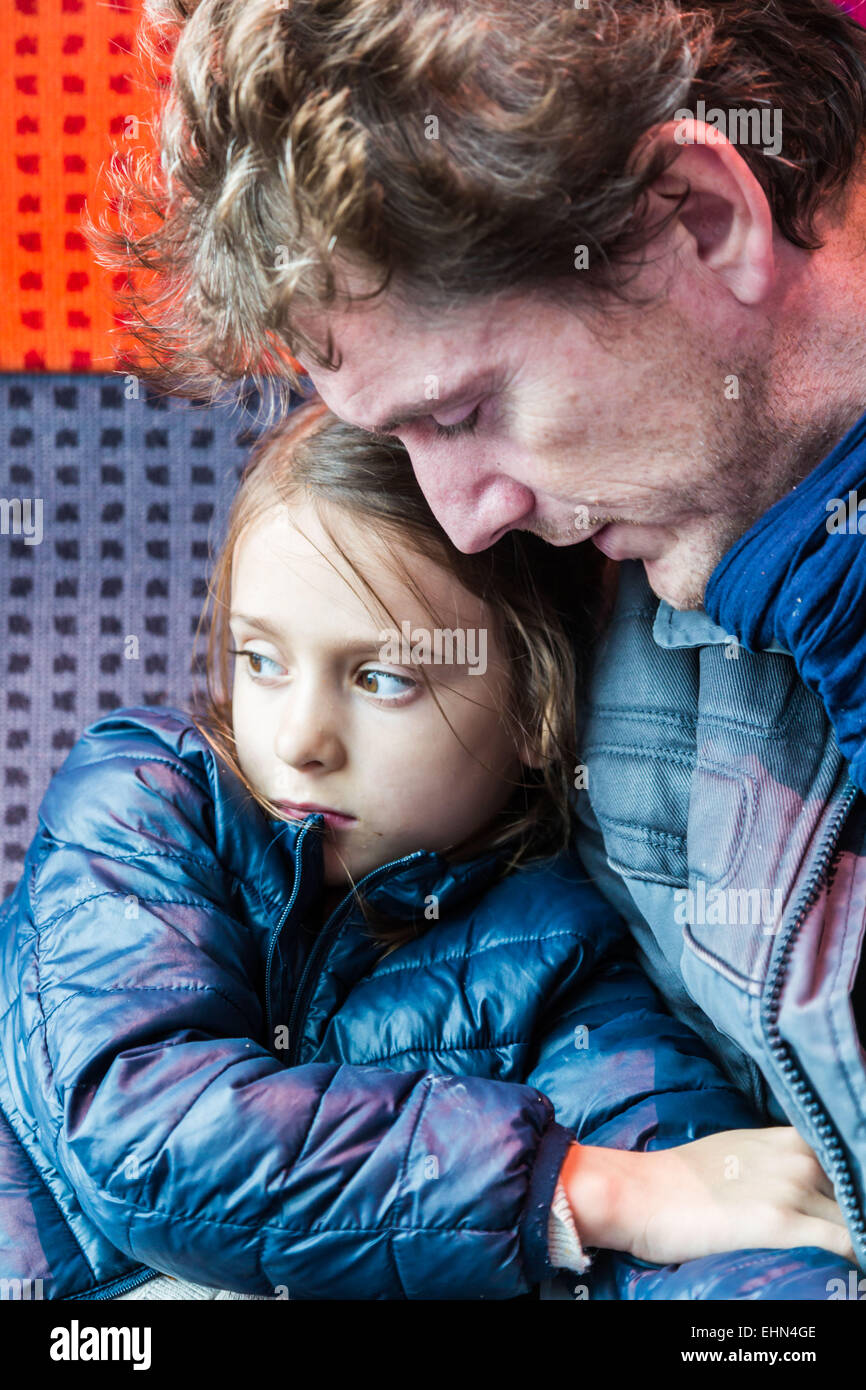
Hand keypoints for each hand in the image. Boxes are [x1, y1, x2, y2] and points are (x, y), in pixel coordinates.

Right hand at [559, 1126, 855, 1265]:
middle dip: (854, 1214)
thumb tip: (802, 1188)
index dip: (853, 1192)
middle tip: (844, 1235)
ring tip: (846, 1257)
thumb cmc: (682, 1180)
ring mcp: (791, 1188)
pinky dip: (852, 1254)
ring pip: (854, 1218)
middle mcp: (798, 1158)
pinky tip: (846, 1269)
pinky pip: (844, 1241)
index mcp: (789, 1139)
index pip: (847, 1165)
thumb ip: (778, 1163)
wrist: (641, 1192)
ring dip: (854, 1235)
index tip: (848, 1210)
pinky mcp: (780, 1222)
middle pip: (854, 1193)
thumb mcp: (738, 1153)